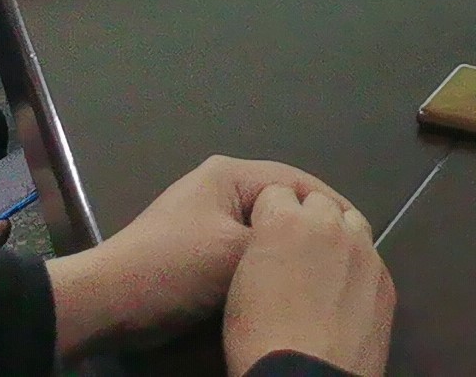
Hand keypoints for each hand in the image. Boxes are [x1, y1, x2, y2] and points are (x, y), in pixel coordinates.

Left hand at [48, 156, 352, 356]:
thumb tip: (321, 245)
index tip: (364, 234)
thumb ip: (281, 243)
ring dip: (289, 252)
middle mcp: (221, 188)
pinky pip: (248, 253)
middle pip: (282, 205)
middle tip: (349, 256)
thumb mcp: (235, 253)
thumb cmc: (173, 267)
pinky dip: (267, 267)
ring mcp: (209, 219)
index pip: (296, 181)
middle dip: (312, 229)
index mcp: (229, 174)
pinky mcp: (202, 251)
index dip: (331, 206)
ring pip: (265, 233)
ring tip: (324, 272)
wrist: (111, 301)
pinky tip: (287, 286)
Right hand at [224, 183, 394, 376]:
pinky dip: (357, 268)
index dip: (268, 216)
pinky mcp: (385, 281)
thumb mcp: (240, 282)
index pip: (276, 192)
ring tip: (323, 269)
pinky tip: (344, 295)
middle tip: (294, 254)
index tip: (264, 237)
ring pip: (350, 223)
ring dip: (336, 236)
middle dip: (305, 219)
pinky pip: (370, 259)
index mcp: (286, 220)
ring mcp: (364, 252)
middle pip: (317, 202)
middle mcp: (329, 225)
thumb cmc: (259, 337)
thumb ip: (262, 246)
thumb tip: (274, 242)